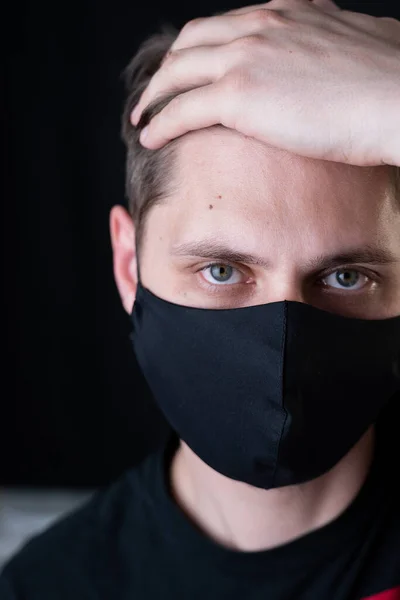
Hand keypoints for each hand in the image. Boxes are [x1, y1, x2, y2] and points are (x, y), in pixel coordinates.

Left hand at [131, 0, 399, 166]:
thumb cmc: (391, 82)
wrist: (399, 99)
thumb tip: (335, 53)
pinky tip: (148, 137)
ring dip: (153, 96)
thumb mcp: (358, 44)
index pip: (227, 26)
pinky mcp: (239, 95)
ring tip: (141, 118)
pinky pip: (182, 109)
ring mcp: (246, 56)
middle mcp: (260, 25)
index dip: (201, 50)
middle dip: (168, 69)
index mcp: (287, 12)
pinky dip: (160, 122)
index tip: (190, 71)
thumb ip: (331, 42)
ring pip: (178, 72)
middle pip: (191, 42)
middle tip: (156, 93)